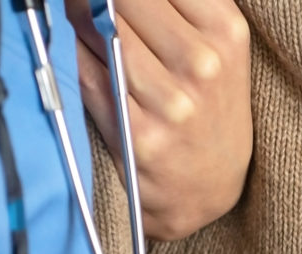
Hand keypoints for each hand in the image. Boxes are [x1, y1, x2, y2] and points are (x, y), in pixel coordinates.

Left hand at [67, 0, 252, 239]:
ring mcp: (172, 103)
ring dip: (79, 18)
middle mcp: (203, 64)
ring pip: (99, 30)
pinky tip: (82, 55)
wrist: (210, 186)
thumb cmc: (207, 104)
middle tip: (92, 5)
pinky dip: (75, 58)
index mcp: (225, 30)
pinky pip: (86, 74)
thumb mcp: (216, 43)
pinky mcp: (139, 135)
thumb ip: (177, 2)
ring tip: (79, 18)